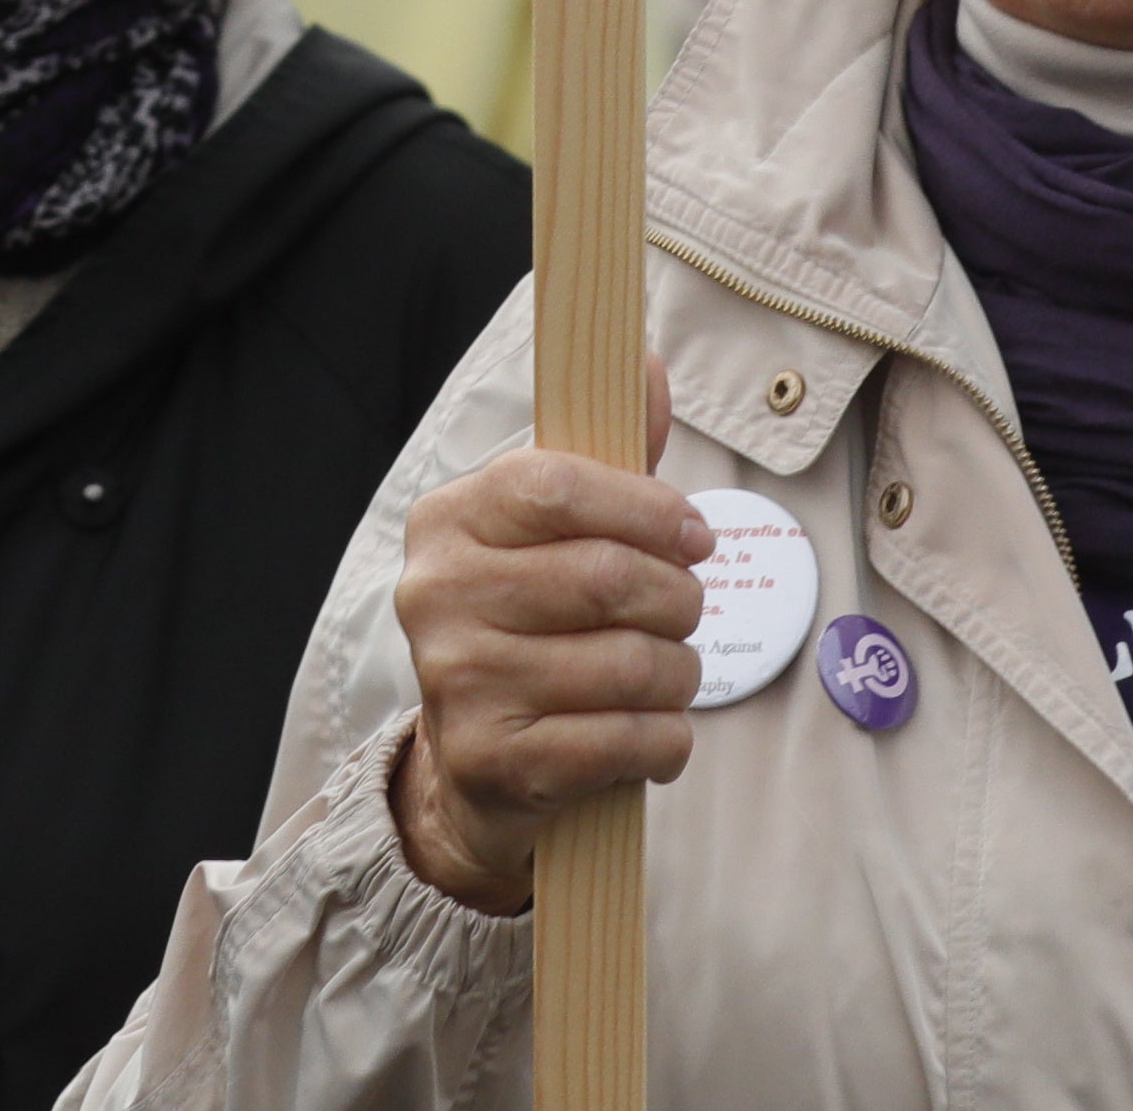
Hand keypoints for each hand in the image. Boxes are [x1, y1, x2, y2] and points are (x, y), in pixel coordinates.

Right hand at [387, 359, 709, 916]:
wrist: (474, 764)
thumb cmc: (530, 626)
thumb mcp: (554, 537)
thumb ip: (607, 461)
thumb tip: (651, 368)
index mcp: (447, 520)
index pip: (556, 485)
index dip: (646, 508)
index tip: (694, 535)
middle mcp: (437, 594)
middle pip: (608, 577)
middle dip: (678, 599)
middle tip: (683, 611)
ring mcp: (459, 681)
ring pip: (631, 664)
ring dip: (679, 674)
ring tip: (667, 674)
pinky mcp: (494, 760)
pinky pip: (628, 740)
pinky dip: (665, 739)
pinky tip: (652, 731)